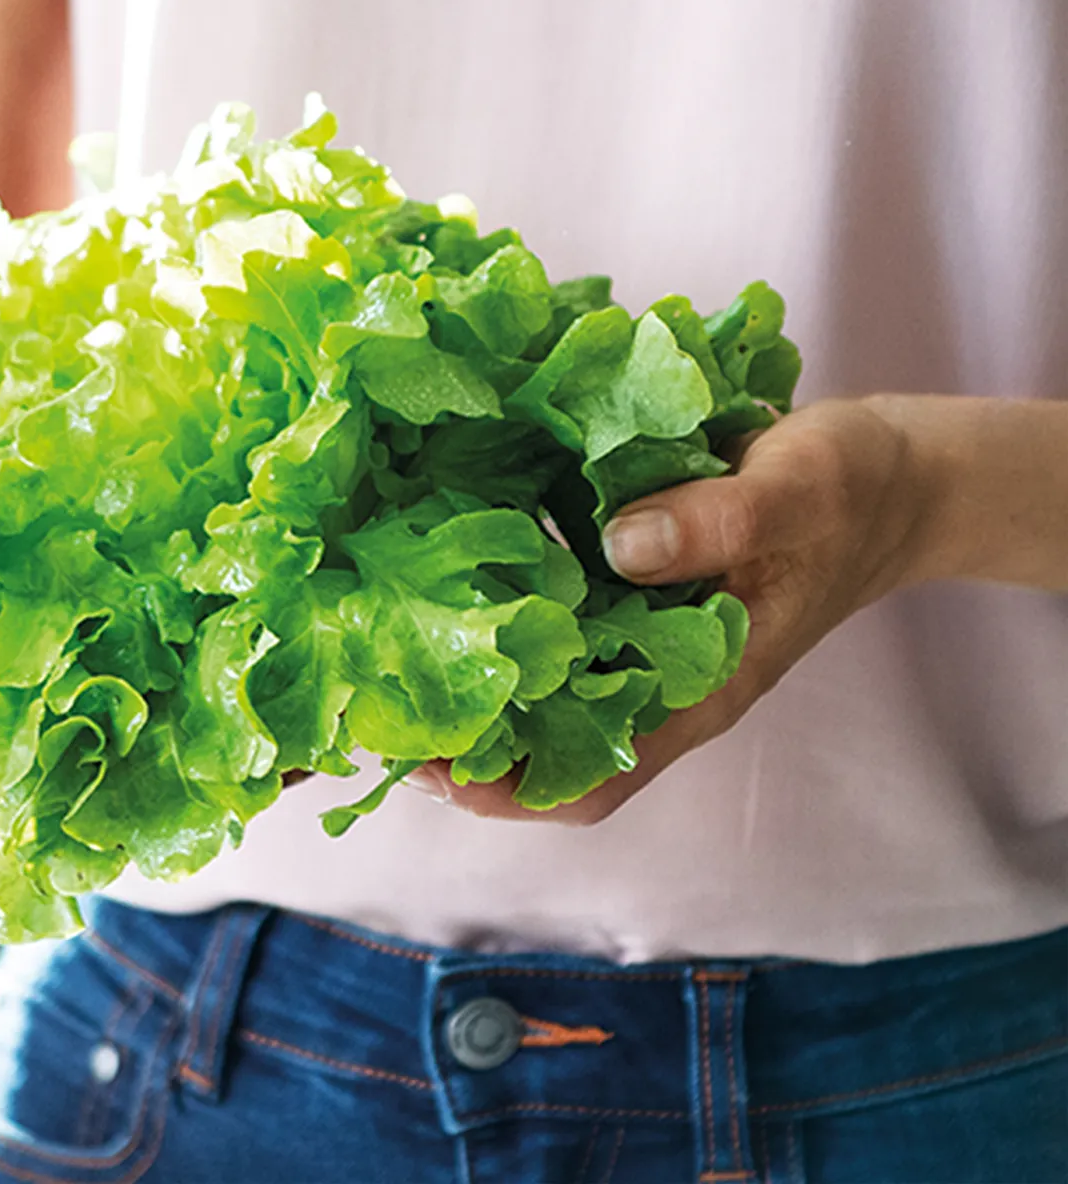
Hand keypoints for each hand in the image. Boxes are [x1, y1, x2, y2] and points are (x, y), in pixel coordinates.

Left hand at [412, 397, 938, 823]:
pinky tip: (444, 576)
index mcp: (701, 689)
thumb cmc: (852, 492)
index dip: (508, 790)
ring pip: (540, 692)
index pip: (593, 778)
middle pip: (544, 747)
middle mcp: (658, 681)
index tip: (430, 767)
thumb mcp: (795, 493)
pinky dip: (501, 618)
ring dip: (470, 682)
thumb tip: (618, 545)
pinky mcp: (629, 594)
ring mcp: (641, 642)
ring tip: (384, 651)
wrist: (892, 476)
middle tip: (374, 703)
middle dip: (460, 741)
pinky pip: (554, 626)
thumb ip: (717, 522)